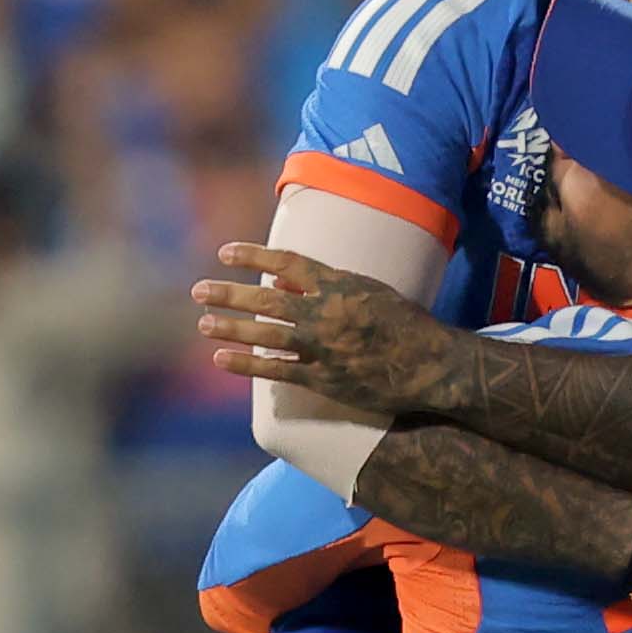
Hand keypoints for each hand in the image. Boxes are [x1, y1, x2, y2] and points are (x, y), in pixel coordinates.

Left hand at [193, 243, 467, 417]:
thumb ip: (329, 284)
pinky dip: (246, 365)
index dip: (252, 257)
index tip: (225, 253)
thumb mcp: (370, 290)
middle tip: (199, 290)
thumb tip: (286, 280)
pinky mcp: (323, 378)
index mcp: (339, 284)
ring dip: (230, 328)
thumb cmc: (406, 323)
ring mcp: (322, 347)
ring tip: (203, 322)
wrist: (432, 365)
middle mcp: (325, 312)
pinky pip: (276, 370)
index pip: (285, 263)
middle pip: (266, 299)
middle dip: (229, 294)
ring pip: (265, 335)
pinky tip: (221, 359)